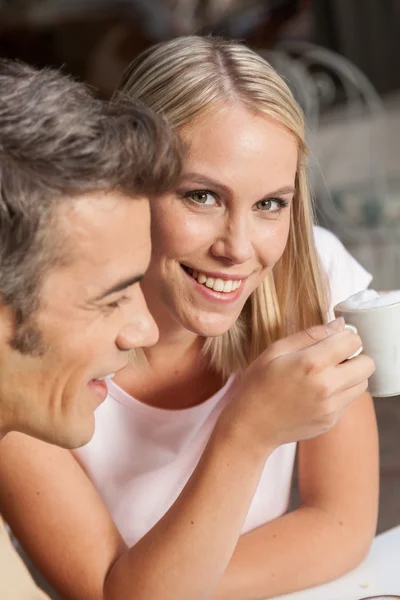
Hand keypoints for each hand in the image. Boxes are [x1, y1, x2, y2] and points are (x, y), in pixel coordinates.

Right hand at [220, 318, 374, 449]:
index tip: (332, 340)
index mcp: (311, 363)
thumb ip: (310, 335)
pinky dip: (340, 393)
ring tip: (327, 375)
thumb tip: (339, 324)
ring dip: (351, 375)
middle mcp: (327, 386)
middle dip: (355, 356)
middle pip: (367, 364)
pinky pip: (349, 400)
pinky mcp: (331, 421)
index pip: (353, 341)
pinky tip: (318, 392)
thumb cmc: (257, 384)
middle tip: (334, 357)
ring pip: (363, 383)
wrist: (250, 426)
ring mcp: (331, 407)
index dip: (344, 336)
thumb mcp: (276, 350)